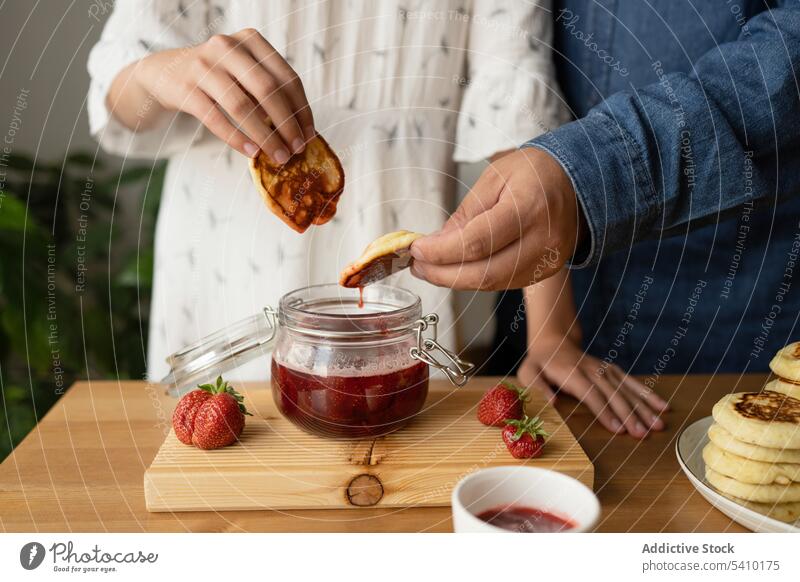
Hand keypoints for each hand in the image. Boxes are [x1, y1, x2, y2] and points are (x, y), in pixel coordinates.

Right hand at [114, 28, 313, 160]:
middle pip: (268, 90)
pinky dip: (237, 138)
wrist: (166, 72)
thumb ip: (269, 91)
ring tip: (278, 156)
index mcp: (251, 40)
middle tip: (296, 149)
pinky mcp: (185, 88)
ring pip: (242, 106)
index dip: (302, 109)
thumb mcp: (244, 72)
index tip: (309, 135)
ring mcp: (204, 66)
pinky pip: (215, 118)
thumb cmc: (217, 77)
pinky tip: (252, 153)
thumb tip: (299, 132)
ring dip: (265, 136)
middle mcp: (227, 47)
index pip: (287, 77)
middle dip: (287, 124)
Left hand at [410, 147, 585, 289]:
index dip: (441, 252)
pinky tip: (456, 270)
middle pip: (484, 273)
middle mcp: (542, 240)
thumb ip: (466, 214)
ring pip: (492, 283)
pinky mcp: (544, 273)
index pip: (477, 242)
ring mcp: (546, 261)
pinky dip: (475, 279)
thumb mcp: (494, 178)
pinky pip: (503, 283)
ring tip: (430, 268)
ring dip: (455, 280)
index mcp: (528, 208)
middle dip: (443, 274)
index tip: (417, 250)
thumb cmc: (535, 173)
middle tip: (417, 266)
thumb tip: (436, 244)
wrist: (576, 183)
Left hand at [517, 337, 669, 437]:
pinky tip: (663, 407)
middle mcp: (592, 371)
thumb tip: (553, 402)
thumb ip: (538, 387)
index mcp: (572, 374)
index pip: (591, 394)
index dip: (605, 411)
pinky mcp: (612, 370)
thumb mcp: (528, 373)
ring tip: (659, 425)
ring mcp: (605, 369)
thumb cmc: (539, 363)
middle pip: (613, 395)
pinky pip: (632, 382)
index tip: (618, 429)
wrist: (553, 341)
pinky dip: (648, 394)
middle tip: (643, 435)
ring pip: (627, 390)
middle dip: (630, 415)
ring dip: (644, 408)